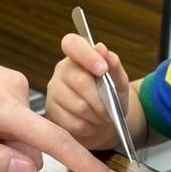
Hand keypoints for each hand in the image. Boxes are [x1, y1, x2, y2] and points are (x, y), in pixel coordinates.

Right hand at [45, 32, 131, 150]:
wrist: (103, 124)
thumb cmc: (110, 98)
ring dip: (96, 116)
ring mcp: (53, 92)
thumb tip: (102, 49)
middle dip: (101, 100)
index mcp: (78, 57)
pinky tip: (90, 124)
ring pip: (79, 106)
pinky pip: (73, 123)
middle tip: (110, 110)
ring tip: (100, 117)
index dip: (87, 55)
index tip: (103, 70)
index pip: (72, 44)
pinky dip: (88, 127)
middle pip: (80, 81)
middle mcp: (61, 71)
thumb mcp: (119, 81)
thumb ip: (113, 65)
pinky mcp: (50, 112)